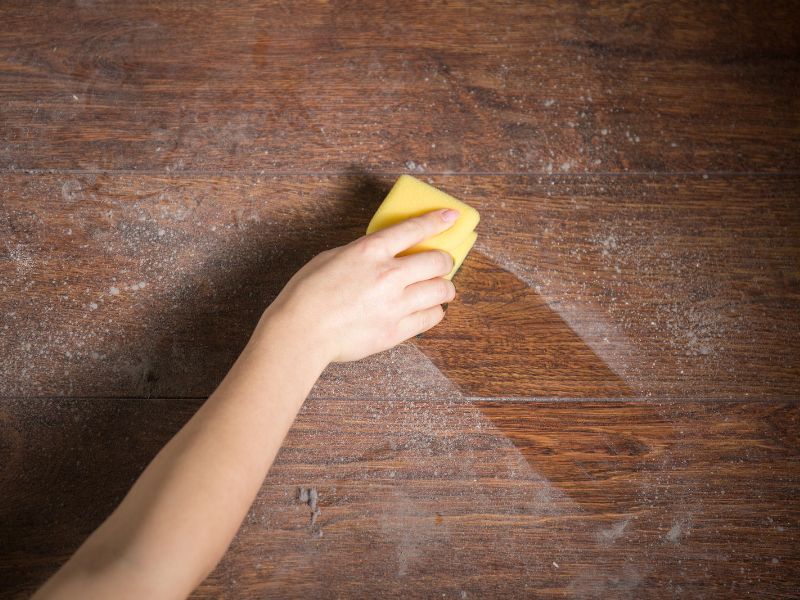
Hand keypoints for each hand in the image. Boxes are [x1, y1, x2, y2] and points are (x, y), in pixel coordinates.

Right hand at [262, 209, 458, 362]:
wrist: (301, 332)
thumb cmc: (307, 295)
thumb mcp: (332, 258)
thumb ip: (363, 254)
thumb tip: (382, 254)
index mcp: (370, 251)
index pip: (414, 229)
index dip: (437, 220)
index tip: (451, 217)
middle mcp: (389, 274)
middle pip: (438, 261)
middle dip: (444, 261)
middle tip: (442, 264)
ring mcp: (395, 304)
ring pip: (442, 290)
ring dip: (444, 288)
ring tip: (439, 289)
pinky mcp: (396, 330)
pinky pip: (431, 318)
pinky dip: (434, 311)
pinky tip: (427, 309)